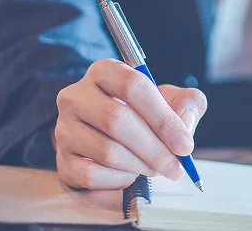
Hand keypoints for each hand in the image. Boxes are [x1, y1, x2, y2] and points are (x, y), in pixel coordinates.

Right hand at [53, 59, 207, 189]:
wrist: (116, 138)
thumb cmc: (147, 116)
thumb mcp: (174, 101)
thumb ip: (189, 104)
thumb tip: (184, 121)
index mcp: (105, 72)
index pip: (133, 86)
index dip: (163, 118)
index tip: (185, 144)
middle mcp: (76, 96)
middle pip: (117, 120)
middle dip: (155, 149)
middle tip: (176, 166)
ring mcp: (64, 128)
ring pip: (106, 150)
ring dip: (140, 166)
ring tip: (155, 168)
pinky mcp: (62, 159)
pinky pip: (92, 174)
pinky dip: (120, 180)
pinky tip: (131, 174)